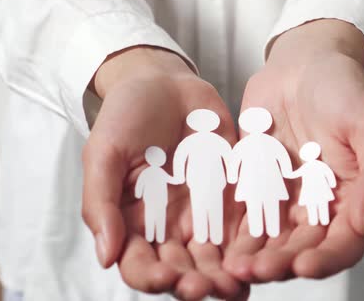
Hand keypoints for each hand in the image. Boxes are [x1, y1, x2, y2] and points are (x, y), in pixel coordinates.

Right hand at [81, 47, 247, 299]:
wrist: (164, 84)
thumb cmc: (126, 116)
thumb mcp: (104, 154)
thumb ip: (101, 203)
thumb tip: (105, 257)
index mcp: (134, 222)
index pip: (140, 264)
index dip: (151, 276)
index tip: (165, 277)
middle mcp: (169, 226)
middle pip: (183, 268)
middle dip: (195, 282)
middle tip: (208, 287)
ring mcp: (203, 213)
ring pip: (217, 257)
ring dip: (226, 275)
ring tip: (238, 286)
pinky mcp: (233, 197)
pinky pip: (245, 226)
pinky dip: (253, 245)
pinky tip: (263, 255)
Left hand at [223, 20, 363, 281]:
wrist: (303, 63)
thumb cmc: (344, 89)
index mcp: (353, 198)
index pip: (345, 243)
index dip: (326, 260)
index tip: (302, 266)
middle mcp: (320, 207)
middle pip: (302, 249)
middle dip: (280, 264)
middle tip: (254, 271)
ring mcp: (286, 199)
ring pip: (271, 240)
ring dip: (253, 257)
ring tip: (231, 267)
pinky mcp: (257, 186)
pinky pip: (244, 215)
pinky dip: (232, 232)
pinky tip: (215, 243)